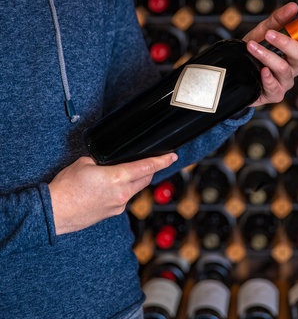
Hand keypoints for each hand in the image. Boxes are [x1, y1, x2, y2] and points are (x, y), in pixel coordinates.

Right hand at [49, 153, 177, 234]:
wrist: (54, 212)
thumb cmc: (65, 188)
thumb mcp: (84, 164)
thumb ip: (102, 161)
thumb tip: (108, 162)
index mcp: (117, 178)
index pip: (147, 167)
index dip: (162, 161)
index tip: (172, 156)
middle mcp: (122, 194)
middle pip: (146, 178)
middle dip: (150, 169)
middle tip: (151, 161)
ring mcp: (119, 206)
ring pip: (135, 189)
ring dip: (135, 180)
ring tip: (123, 173)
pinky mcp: (113, 213)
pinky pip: (125, 198)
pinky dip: (123, 191)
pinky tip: (110, 188)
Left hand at [243, 2, 297, 106]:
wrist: (235, 71)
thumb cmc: (252, 51)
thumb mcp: (263, 32)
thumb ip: (277, 20)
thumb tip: (294, 6)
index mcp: (295, 50)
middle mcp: (294, 66)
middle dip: (285, 43)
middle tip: (269, 34)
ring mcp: (286, 81)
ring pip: (284, 69)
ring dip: (267, 56)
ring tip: (252, 47)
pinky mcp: (276, 94)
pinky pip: (275, 87)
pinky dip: (268, 78)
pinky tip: (262, 71)